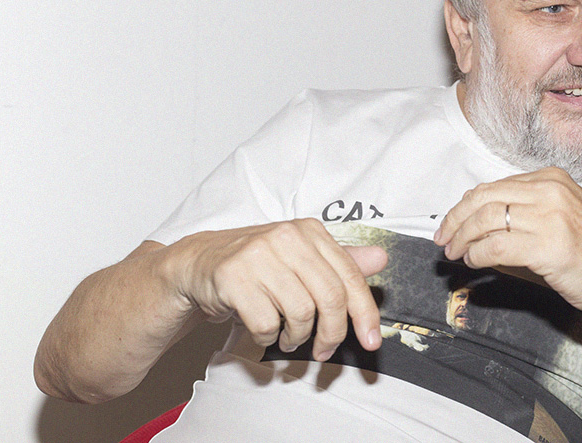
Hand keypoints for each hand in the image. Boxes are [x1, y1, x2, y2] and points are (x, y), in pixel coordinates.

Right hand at [168, 218, 386, 360]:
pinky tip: (266, 330)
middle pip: (329, 298)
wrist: (200, 263)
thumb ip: (341, 261)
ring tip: (288, 336)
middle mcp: (287, 237)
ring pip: (300, 313)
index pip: (350, 277)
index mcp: (310, 231)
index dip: (365, 313)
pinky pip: (267, 323)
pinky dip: (269, 336)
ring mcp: (259, 255)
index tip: (371, 341)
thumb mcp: (302, 258)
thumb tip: (381, 257)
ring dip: (297, 337)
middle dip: (332, 334)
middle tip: (324, 351)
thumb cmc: (258, 264)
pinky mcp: (233, 276)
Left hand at [434, 167, 581, 319]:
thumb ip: (524, 213)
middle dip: (456, 220)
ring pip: (486, 220)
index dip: (465, 206)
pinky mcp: (549, 247)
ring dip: (462, 239)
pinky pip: (497, 246)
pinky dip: (477, 255)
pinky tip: (474, 262)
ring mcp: (551, 217)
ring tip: (455, 254)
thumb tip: (476, 225)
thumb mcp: (560, 217)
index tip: (451, 223)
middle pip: (484, 199)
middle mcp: (551, 192)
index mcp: (552, 179)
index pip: (494, 186)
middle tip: (444, 239)